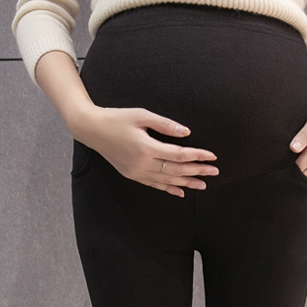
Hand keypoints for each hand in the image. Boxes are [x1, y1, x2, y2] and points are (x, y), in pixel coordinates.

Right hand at [75, 105, 218, 196]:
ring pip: (167, 180)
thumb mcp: (141, 115)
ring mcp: (137, 172)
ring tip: (203, 184)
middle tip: (214, 172)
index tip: (212, 157)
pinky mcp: (133, 175)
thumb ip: (165, 124)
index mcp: (147, 147)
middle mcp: (143, 163)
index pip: (179, 154)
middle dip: (197, 171)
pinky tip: (180, 192)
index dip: (197, 156)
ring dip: (187, 183)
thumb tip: (185, 133)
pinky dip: (169, 188)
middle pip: (176, 170)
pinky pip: (155, 185)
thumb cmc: (117, 119)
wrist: (92, 130)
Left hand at [289, 101, 306, 186]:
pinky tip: (306, 178)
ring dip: (303, 181)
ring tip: (294, 177)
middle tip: (285, 174)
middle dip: (294, 178)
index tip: (281, 167)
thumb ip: (304, 136)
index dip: (288, 170)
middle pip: (304, 178)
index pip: (297, 169)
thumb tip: (293, 148)